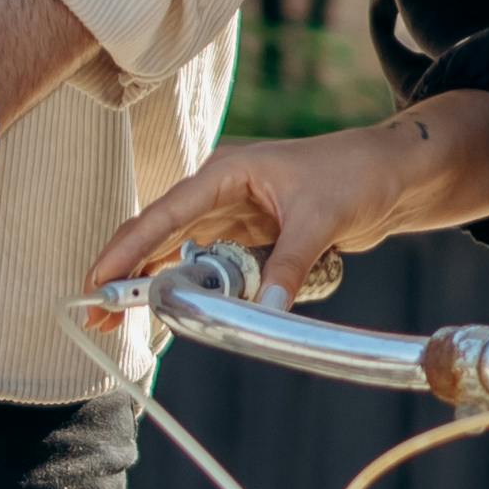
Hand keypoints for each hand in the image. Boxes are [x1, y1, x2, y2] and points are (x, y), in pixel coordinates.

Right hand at [87, 118, 439, 317]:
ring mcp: (232, 214)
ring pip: (178, 253)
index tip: (101, 278)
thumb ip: (290, 263)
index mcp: (227, 171)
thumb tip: (266, 309)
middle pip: (159, 234)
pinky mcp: (248, 236)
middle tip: (96, 311)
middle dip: (126, 271)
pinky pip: (208, 265)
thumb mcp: (322, 219)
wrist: (392, 173)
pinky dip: (188, 285)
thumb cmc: (356, 175)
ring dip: (152, 283)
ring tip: (117, 317)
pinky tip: (164, 307)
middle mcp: (220, 191)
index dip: (129, 248)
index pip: (166, 212)